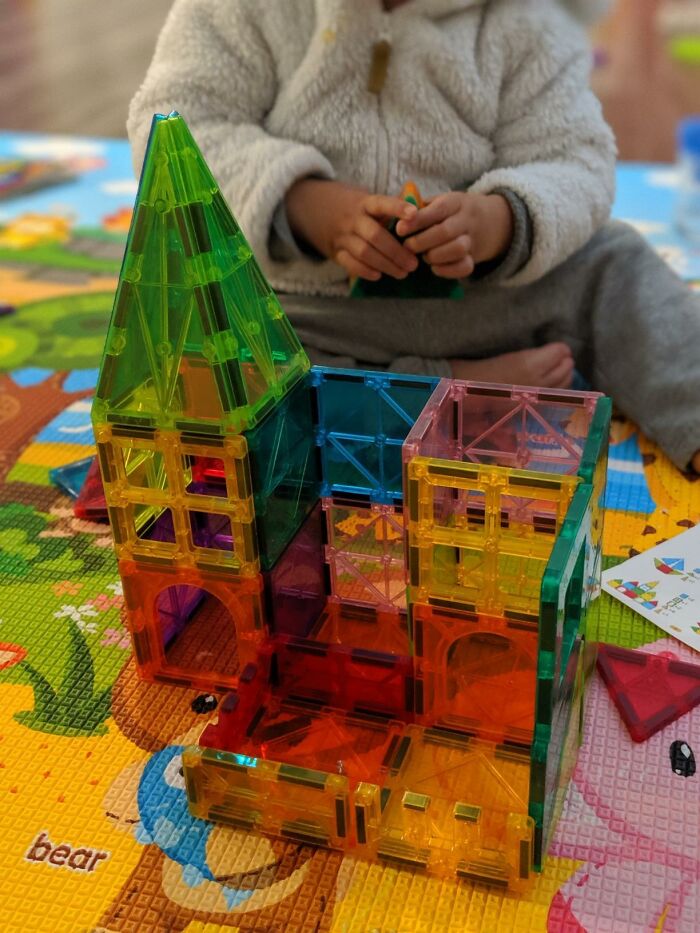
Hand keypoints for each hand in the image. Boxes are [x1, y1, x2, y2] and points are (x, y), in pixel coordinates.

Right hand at [285, 178, 418, 279]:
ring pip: (364, 252)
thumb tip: (420, 211)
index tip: (414, 214)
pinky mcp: (334, 251)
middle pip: (375, 236)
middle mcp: (352, 219)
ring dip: (385, 265)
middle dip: (396, 252)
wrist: (310, 206)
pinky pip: (350, 264)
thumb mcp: (365, 199)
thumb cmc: (349, 205)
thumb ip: (388, 207)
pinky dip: (365, 271)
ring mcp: (342, 236)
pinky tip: (379, 276)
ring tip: (402, 273)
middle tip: (413, 264)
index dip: (397, 208)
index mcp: (363, 203)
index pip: (382, 203)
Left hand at [395, 191, 513, 278]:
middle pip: (445, 231)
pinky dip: (447, 270)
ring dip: (435, 256)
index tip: (400, 229)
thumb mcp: (440, 202)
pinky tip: (435, 267)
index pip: (437, 210)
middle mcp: (466, 220)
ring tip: (425, 256)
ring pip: (457, 249)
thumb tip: (394, 213)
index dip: (417, 220)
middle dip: (422, 242)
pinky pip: (465, 267)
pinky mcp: (474, 258)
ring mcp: (472, 240)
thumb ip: (419, 207)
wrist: (490, 221)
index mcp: (455, 202)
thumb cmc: (452, 212)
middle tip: (407, 247)